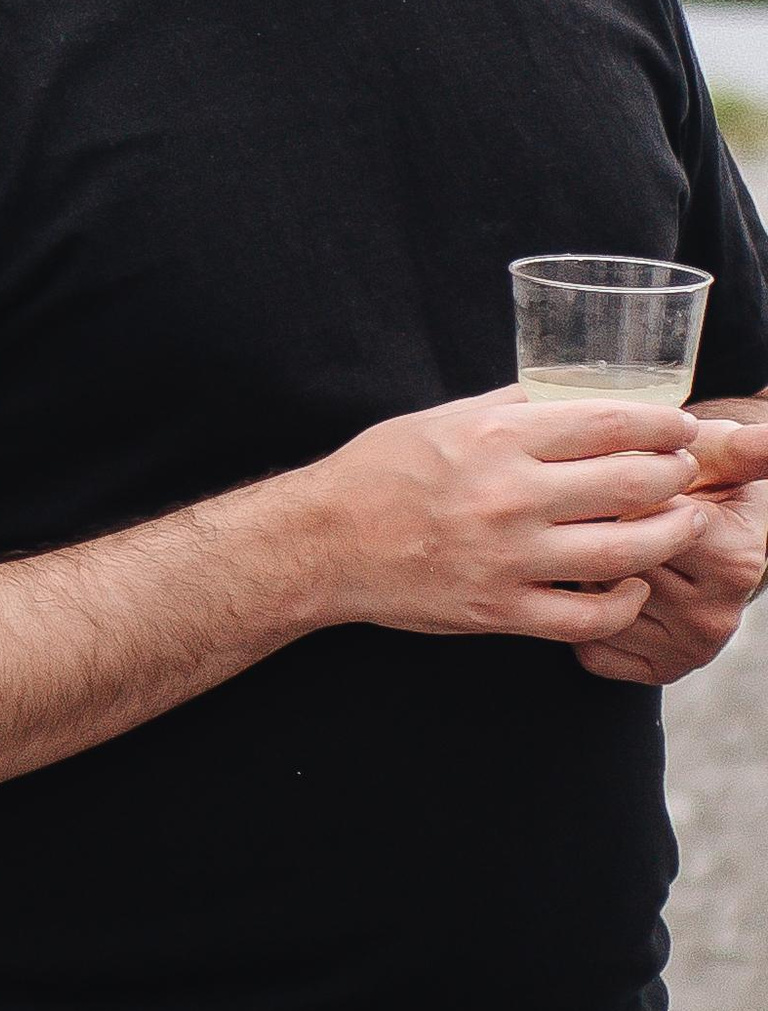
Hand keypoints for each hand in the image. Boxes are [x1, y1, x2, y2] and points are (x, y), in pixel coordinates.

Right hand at [309, 387, 742, 649]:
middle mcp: (509, 495)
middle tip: (686, 473)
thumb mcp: (444, 418)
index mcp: (497, 438)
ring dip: (671, 535)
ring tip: (683, 524)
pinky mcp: (500, 611)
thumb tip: (573, 394)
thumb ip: (512, 406)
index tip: (682, 428)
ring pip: (626, 553)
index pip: (611, 422)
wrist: (323, 542)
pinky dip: (624, 603)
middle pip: (633, 484)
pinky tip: (631, 587)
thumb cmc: (380, 472)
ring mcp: (508, 558)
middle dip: (678, 475)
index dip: (664, 424)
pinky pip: (588, 616)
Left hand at [576, 437, 767, 684]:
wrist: (709, 536)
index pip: (645, 524)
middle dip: (600, 533)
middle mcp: (718, 617)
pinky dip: (585, 620)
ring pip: (599, 604)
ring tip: (614, 550)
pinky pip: (593, 649)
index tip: (631, 486)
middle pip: (617, 565)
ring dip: (585, 573)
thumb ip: (746, 447)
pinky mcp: (660, 673)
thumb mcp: (720, 455)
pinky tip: (607, 591)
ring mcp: (689, 651)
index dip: (624, 498)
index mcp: (737, 560)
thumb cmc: (705, 483)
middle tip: (614, 519)